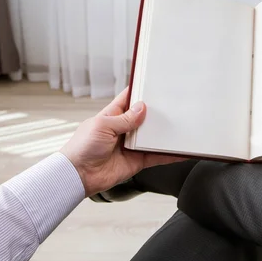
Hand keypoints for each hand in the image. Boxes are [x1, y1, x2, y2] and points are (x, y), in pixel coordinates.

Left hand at [60, 88, 183, 196]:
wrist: (79, 175)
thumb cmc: (82, 147)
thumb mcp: (103, 126)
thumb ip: (124, 119)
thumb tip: (142, 108)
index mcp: (112, 115)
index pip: (128, 99)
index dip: (140, 91)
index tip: (155, 85)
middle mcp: (123, 129)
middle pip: (145, 117)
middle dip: (158, 113)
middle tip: (174, 106)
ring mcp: (131, 145)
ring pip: (153, 137)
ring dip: (165, 134)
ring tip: (182, 126)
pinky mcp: (137, 161)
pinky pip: (156, 156)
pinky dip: (168, 155)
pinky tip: (179, 151)